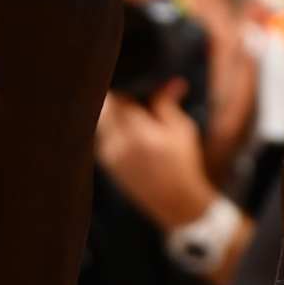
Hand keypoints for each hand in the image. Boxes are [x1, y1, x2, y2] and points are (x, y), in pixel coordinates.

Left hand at [94, 80, 217, 232]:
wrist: (178, 203)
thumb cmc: (184, 164)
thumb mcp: (182, 130)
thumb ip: (168, 104)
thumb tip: (172, 81)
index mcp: (138, 135)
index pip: (115, 100)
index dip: (122, 89)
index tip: (134, 87)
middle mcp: (118, 146)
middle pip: (102, 110)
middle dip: (115, 101)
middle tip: (133, 101)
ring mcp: (110, 158)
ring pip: (100, 123)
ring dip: (111, 115)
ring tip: (133, 118)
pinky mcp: (108, 167)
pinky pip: (101, 138)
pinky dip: (111, 130)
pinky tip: (129, 133)